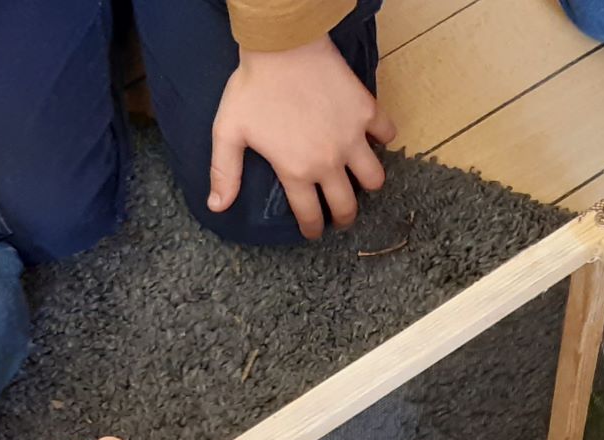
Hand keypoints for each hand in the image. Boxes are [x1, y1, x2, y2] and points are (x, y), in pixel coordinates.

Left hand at [210, 34, 395, 238]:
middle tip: (340, 215)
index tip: (314, 230)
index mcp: (296, 171)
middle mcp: (328, 161)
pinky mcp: (366, 111)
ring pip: (374, 178)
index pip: (310, 215)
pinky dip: (383, 139)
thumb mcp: (228, 132)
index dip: (312, 228)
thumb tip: (217, 206)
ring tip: (361, 181)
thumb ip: (225, 172)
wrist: (282, 44)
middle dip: (344, 218)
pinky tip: (372, 138)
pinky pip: (387, 134)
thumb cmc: (252, 88)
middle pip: (347, 206)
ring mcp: (351, 137)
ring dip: (368, 184)